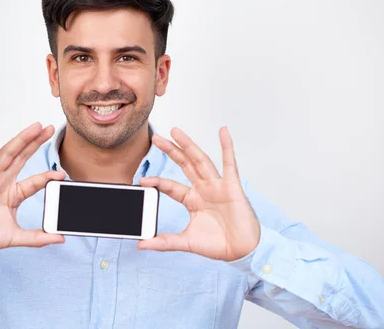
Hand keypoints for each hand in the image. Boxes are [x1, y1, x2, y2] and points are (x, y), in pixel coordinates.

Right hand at [0, 120, 66, 255]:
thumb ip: (37, 238)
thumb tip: (60, 238)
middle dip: (36, 143)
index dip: (48, 176)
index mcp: (13, 194)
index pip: (35, 181)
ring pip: (8, 153)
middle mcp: (2, 181)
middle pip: (23, 158)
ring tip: (35, 126)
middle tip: (49, 129)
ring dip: (21, 138)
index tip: (62, 174)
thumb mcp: (16, 236)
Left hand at [137, 127, 259, 261]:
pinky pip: (230, 164)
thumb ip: (164, 242)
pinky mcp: (232, 186)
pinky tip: (223, 131)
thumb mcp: (186, 242)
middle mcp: (203, 189)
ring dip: (189, 145)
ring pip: (200, 160)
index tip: (143, 180)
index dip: (157, 182)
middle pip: (184, 165)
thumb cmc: (219, 244)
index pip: (171, 186)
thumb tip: (141, 245)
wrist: (242, 251)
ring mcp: (217, 186)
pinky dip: (227, 147)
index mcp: (192, 200)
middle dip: (171, 151)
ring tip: (176, 131)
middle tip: (157, 138)